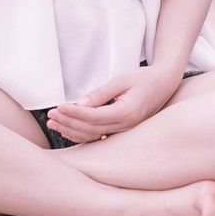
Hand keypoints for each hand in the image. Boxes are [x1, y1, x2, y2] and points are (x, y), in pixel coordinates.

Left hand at [46, 65, 178, 143]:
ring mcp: (124, 131)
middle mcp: (125, 126)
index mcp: (126, 113)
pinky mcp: (121, 131)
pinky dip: (80, 134)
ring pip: (92, 136)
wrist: (164, 84)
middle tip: (50, 114)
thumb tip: (79, 105)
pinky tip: (66, 129)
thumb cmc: (144, 79)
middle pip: (90, 129)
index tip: (58, 107)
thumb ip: (100, 94)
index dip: (74, 113)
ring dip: (70, 130)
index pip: (93, 117)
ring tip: (53, 122)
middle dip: (68, 122)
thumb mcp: (121, 80)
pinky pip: (98, 137)